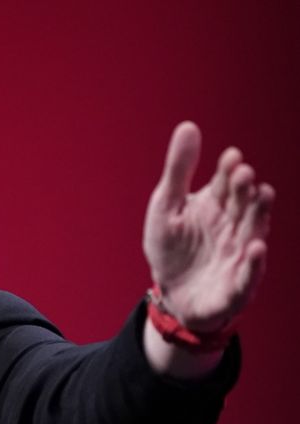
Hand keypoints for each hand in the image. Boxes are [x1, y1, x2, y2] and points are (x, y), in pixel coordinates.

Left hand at [143, 121, 273, 331]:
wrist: (171, 293)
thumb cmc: (171, 247)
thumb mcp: (166, 207)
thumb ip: (178, 170)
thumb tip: (188, 126)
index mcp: (216, 205)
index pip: (226, 183)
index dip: (229, 170)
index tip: (230, 157)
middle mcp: (234, 226)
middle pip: (243, 204)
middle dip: (245, 190)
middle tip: (243, 174)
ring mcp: (238, 255)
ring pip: (253, 232)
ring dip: (258, 216)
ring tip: (262, 196)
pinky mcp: (237, 284)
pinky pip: (248, 275)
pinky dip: (254, 263)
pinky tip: (256, 248)